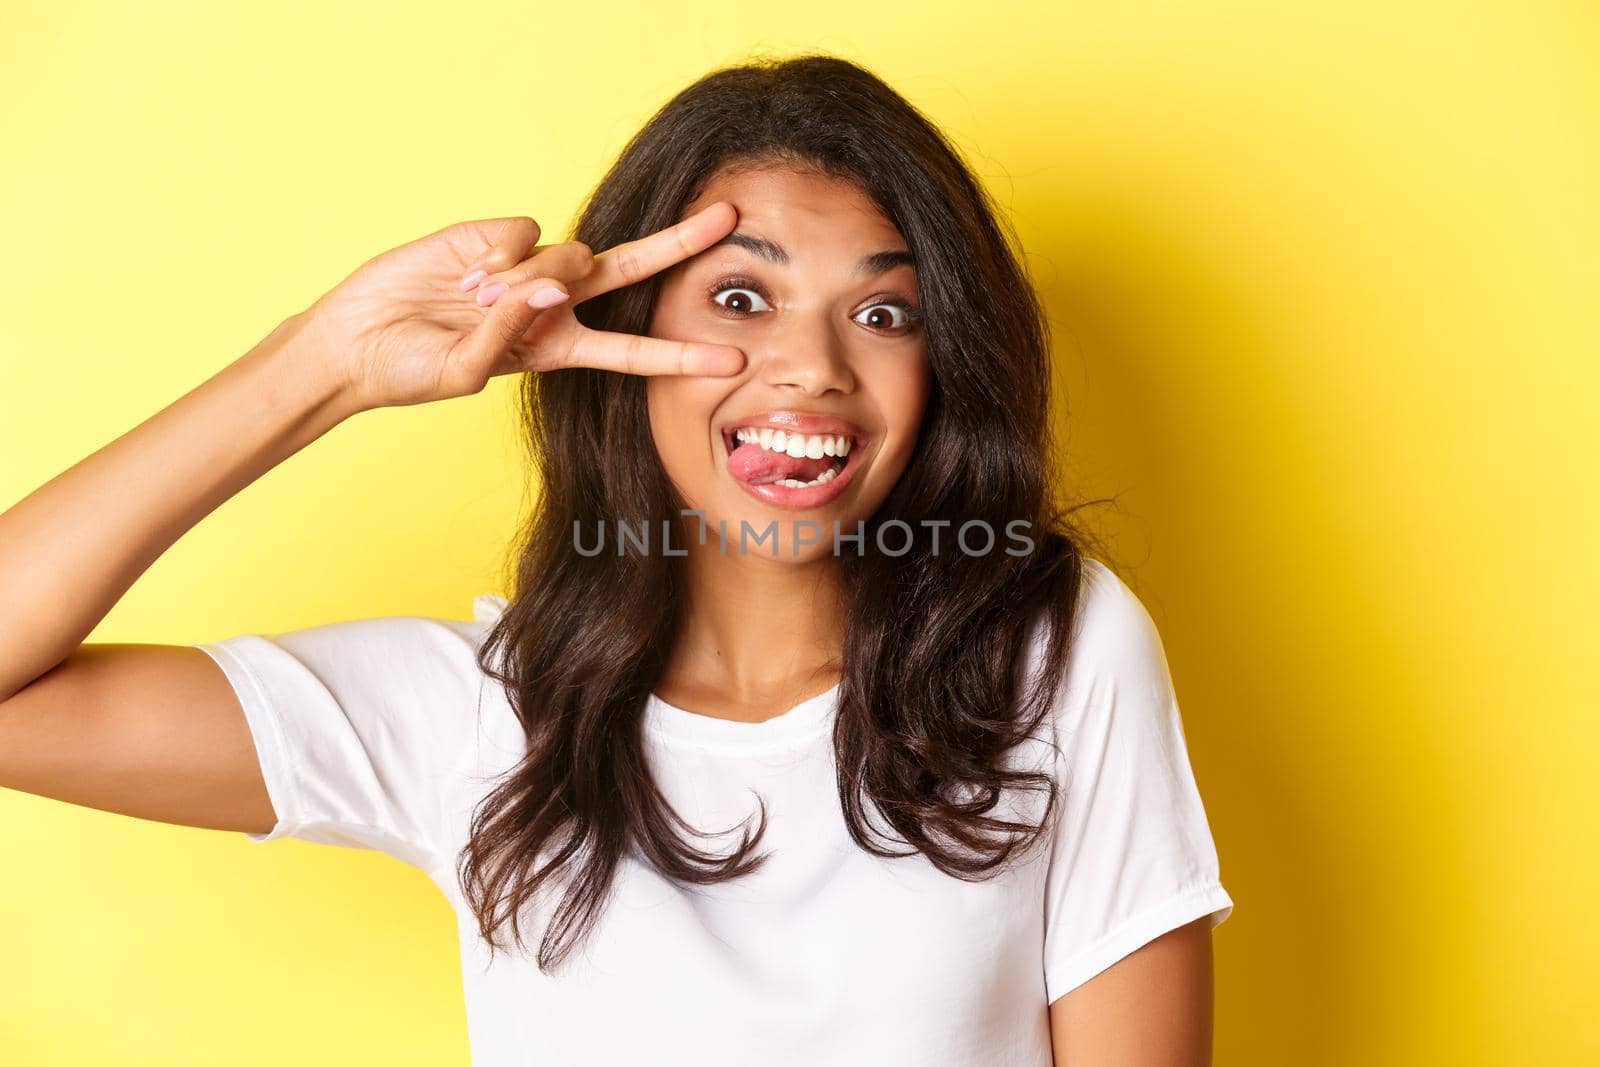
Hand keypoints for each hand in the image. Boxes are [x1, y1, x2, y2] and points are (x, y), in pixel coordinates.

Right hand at [297, 202, 747, 410]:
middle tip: (728, 219)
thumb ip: (510, 334)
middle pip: (632, 270)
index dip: (681, 355)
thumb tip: (544, 289)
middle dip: (680, 244)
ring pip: (568, 255)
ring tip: (472, 299)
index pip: (633, 352)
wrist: (355, 340)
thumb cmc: (410, 371)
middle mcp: (555, 304)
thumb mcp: (465, 373)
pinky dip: (499, 252)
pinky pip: (524, 231)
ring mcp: (527, 267)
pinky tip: (463, 271)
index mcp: (558, 348)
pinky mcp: (494, 234)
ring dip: (530, 279)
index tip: (734, 359)